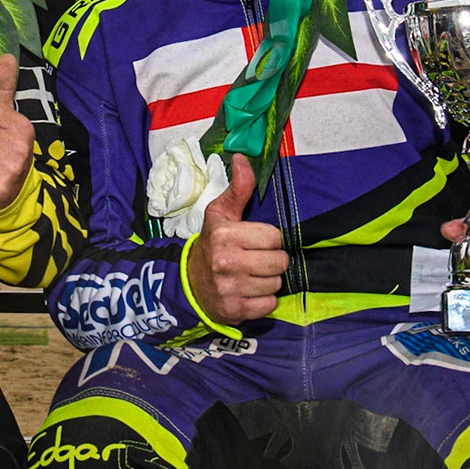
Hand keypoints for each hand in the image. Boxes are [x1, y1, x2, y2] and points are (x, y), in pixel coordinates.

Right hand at [185, 154, 287, 324]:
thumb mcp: (221, 214)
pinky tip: (248, 292)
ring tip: (250, 276)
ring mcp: (230, 289)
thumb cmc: (212, 244)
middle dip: (272, 261)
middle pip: (279, 262)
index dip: (268, 239)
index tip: (254, 242)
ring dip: (267, 281)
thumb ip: (238, 188)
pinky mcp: (235, 310)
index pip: (275, 237)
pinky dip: (263, 301)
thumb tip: (242, 158)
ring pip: (276, 283)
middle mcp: (226, 262)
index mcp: (225, 235)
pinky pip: (269, 304)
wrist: (190, 284)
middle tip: (255, 260)